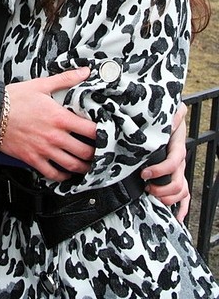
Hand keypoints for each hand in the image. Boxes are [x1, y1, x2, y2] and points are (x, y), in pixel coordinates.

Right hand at [0, 68, 95, 180]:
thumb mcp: (41, 85)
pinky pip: (53, 174)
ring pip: (72, 166)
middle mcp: (55, 137)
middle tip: (99, 152)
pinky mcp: (33, 160)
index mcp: (59, 118)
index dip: (102, 134)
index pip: (91, 131)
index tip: (105, 134)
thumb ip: (66, 79)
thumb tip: (85, 72)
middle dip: (95, 154)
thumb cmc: (14, 99)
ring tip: (88, 164)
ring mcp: (44, 150)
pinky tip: (66, 172)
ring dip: (83, 167)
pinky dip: (63, 176)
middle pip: (85, 152)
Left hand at [141, 102, 189, 220]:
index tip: (144, 173)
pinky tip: (175, 217)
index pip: (174, 162)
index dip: (161, 170)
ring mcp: (180, 172)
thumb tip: (175, 113)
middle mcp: (180, 162)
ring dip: (168, 198)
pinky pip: (185, 197)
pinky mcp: (176, 177)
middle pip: (179, 182)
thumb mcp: (169, 112)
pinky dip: (181, 209)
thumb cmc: (166, 117)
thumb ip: (172, 113)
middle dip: (162, 189)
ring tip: (153, 196)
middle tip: (146, 187)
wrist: (169, 120)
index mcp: (177, 147)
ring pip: (182, 191)